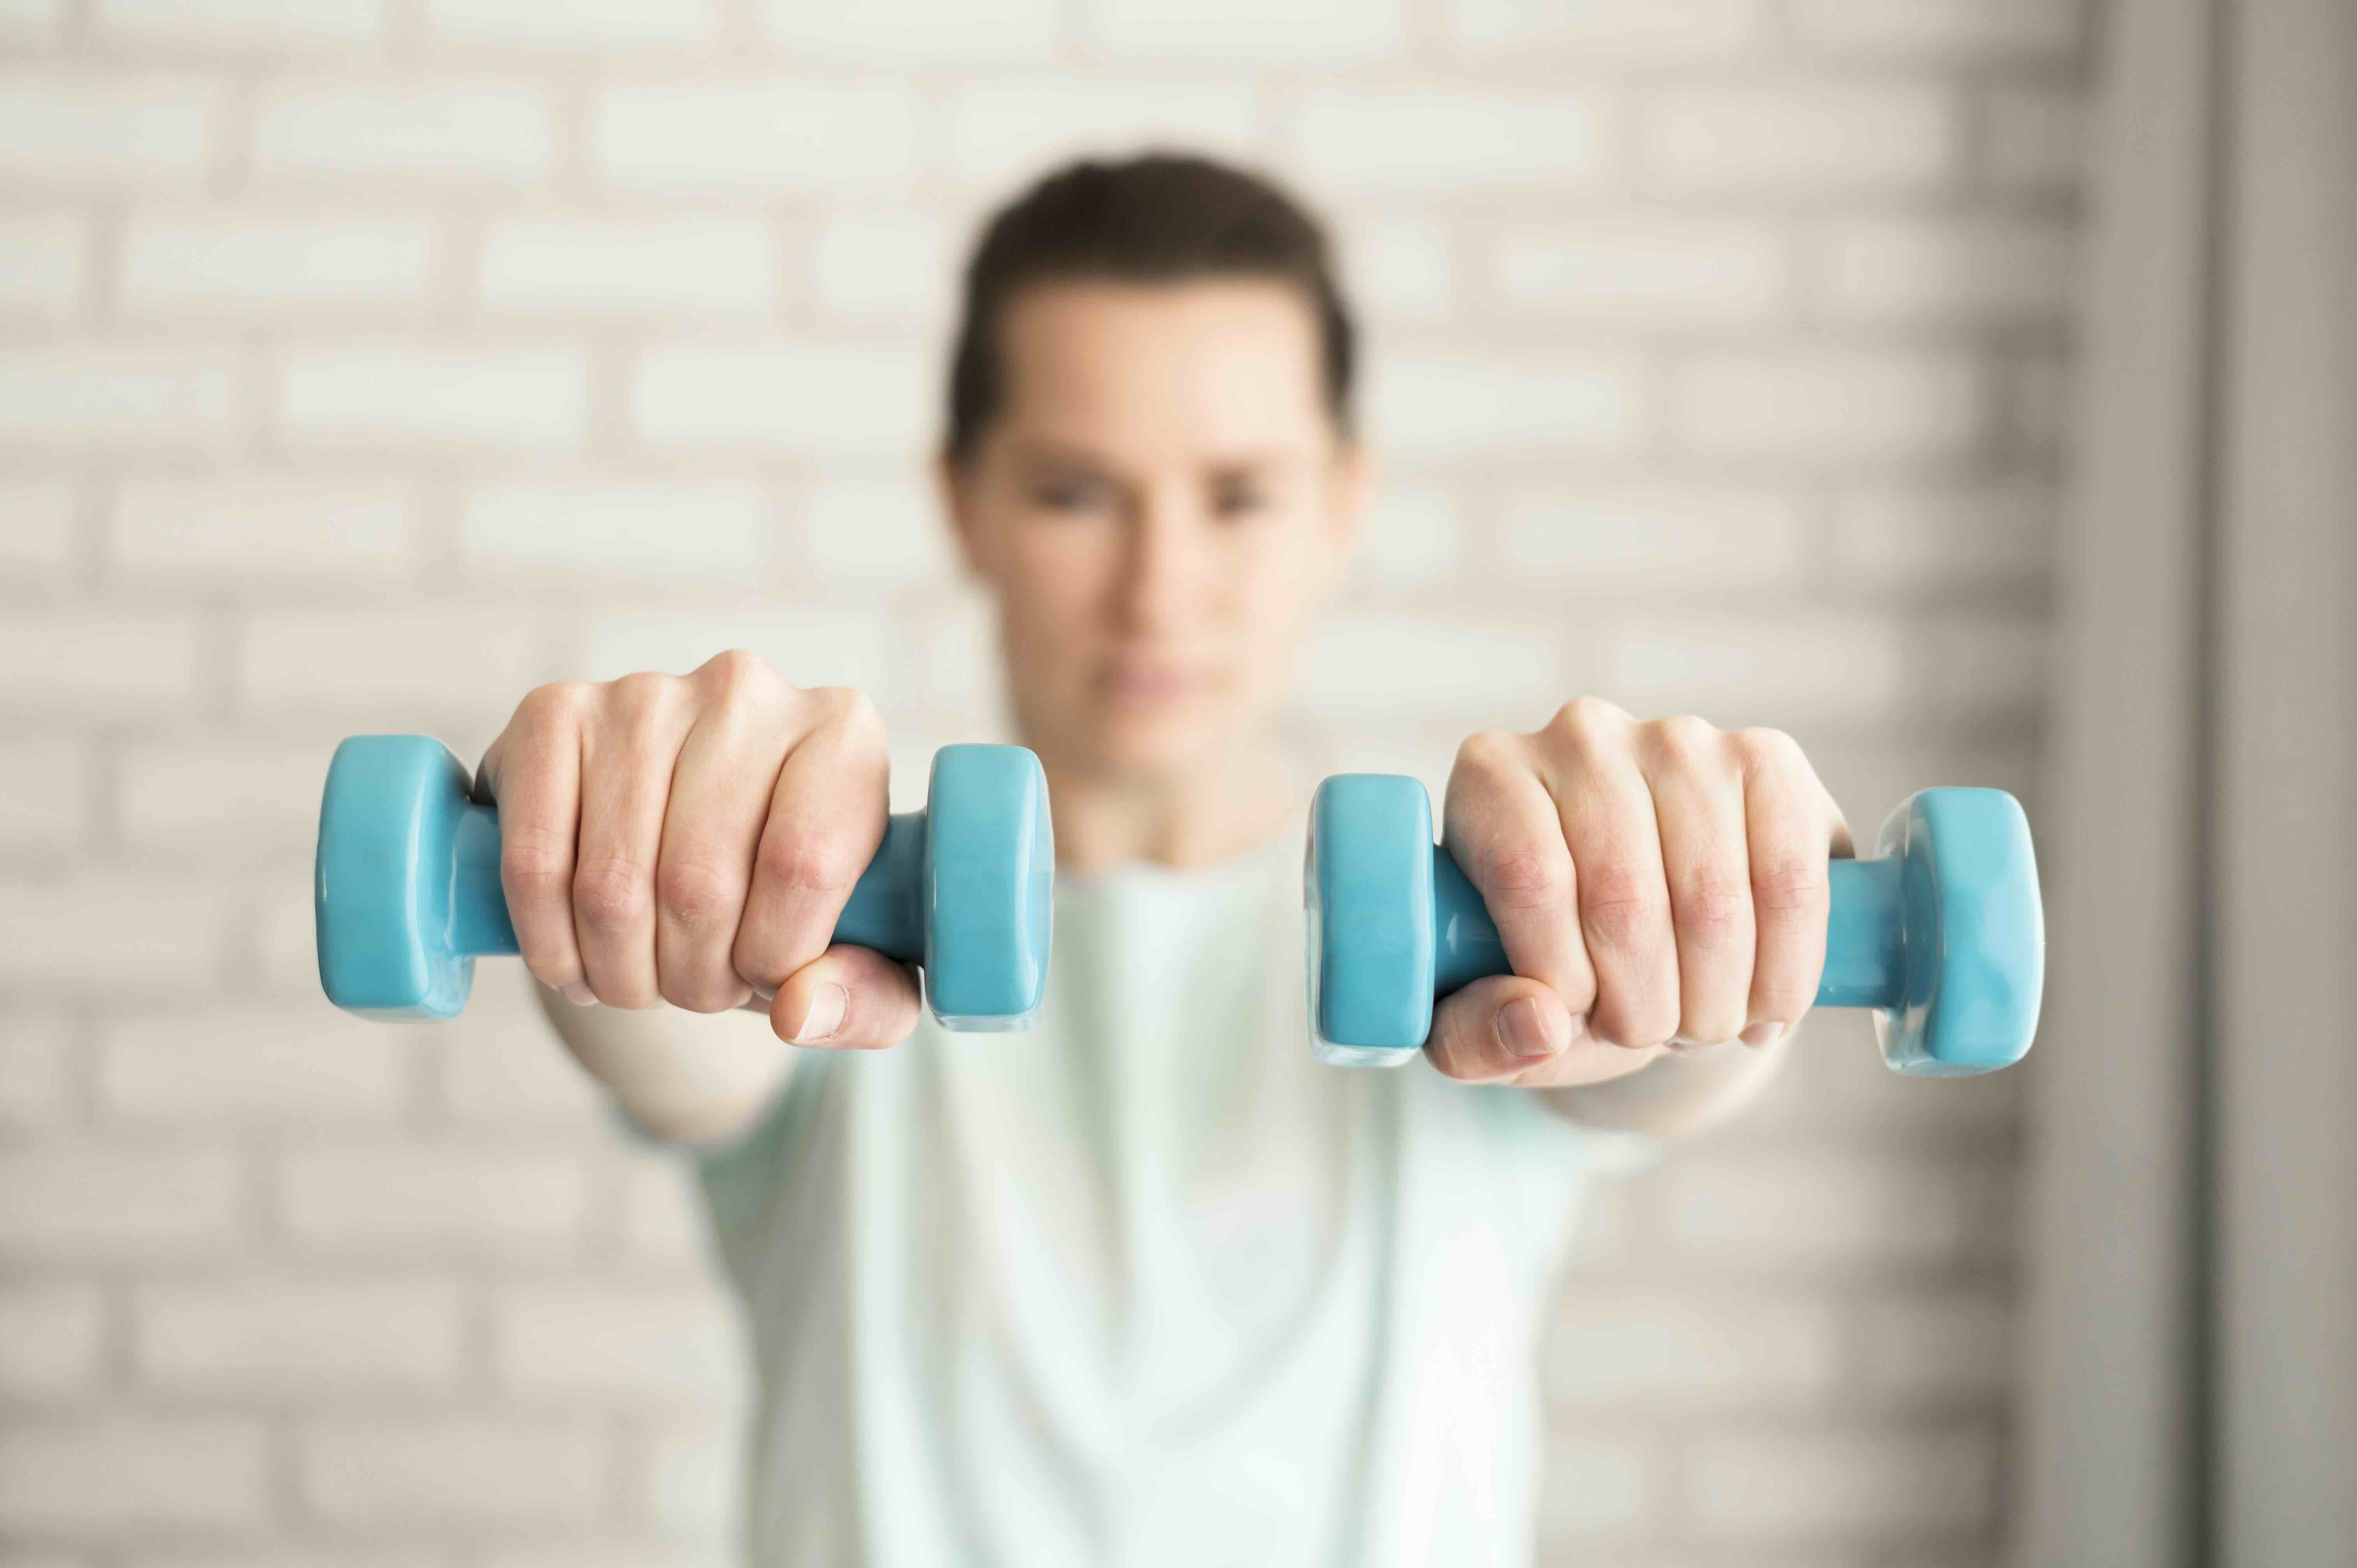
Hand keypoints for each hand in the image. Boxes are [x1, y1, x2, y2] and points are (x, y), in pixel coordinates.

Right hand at [474, 651, 920, 1049]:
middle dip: (693, 978)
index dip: (772, 956)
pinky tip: (576, 959)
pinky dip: (551, 942)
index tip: (764, 979)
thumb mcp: (858, 958)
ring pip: (613, 887)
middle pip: (699, 884)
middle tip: (696, 988)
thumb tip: (798, 1013)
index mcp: (841, 734)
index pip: (800, 865)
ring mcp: (641, 696)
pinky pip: (535, 863)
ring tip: (641, 977)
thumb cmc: (781, 896)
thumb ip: (864, 999)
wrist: (678, 834)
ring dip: (621, 972)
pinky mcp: (553, 712)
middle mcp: (744, 693)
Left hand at [1427, 698, 1851, 1087]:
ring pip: (1711, 899)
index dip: (1562, 978)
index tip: (1577, 1023)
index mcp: (1491, 778)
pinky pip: (1789, 881)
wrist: (1658, 939)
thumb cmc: (1560, 970)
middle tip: (1648, 1036)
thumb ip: (1480, 1037)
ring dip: (1714, 1000)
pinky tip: (1762, 1005)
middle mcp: (1580, 736)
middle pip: (1623, 897)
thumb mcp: (1491, 1020)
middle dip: (1644, 1007)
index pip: (1529, 878)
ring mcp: (1679, 739)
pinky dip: (1783, 970)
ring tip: (1700, 1025)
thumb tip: (1540, 1024)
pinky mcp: (1767, 759)